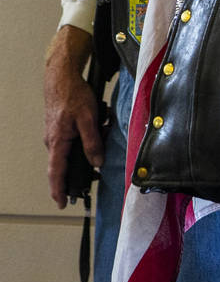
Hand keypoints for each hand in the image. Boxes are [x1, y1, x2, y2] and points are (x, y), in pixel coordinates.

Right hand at [43, 25, 103, 207]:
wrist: (61, 77)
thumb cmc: (73, 95)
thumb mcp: (88, 118)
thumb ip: (93, 141)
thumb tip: (97, 161)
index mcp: (57, 143)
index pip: (56, 173)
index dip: (59, 190)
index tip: (62, 203)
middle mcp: (53, 142)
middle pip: (65, 166)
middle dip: (79, 173)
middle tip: (93, 180)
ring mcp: (56, 135)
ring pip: (72, 152)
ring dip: (88, 151)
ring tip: (102, 142)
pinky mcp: (61, 128)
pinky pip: (74, 141)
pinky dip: (86, 140)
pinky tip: (100, 127)